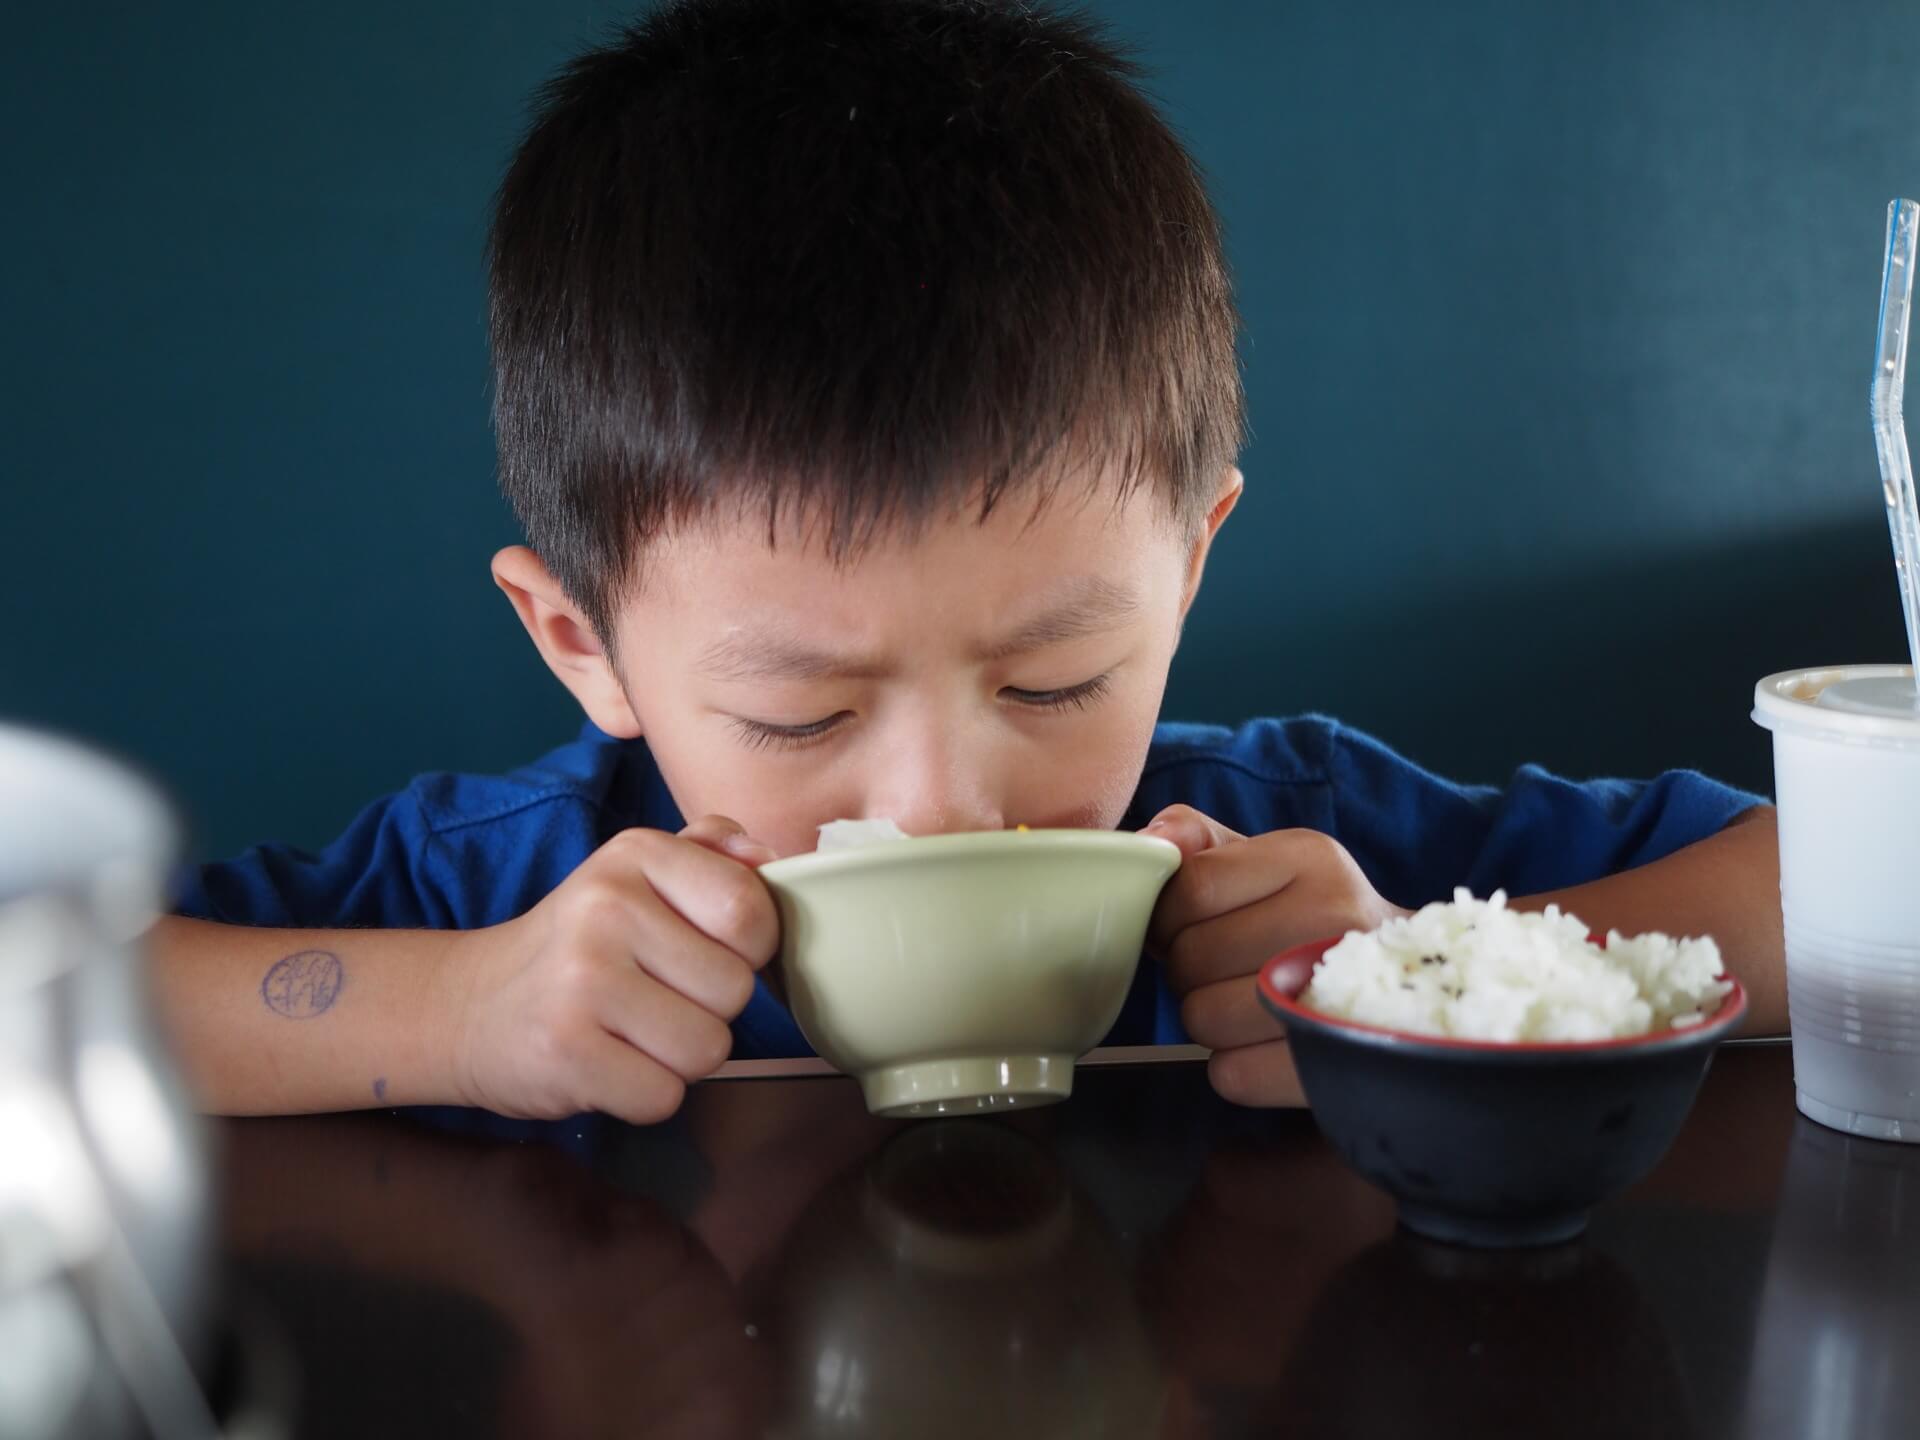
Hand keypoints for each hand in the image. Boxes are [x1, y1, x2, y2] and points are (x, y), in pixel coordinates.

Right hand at [444, 815, 778, 1123]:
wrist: (469, 1005)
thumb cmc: (579, 945)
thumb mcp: (634, 876)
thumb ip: (709, 853)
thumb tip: (767, 858)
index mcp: (635, 855)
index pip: (751, 912)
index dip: (747, 949)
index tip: (704, 951)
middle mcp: (607, 908)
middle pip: (735, 990)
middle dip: (709, 1008)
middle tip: (654, 997)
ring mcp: (583, 982)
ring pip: (709, 1049)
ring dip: (681, 1057)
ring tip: (632, 1032)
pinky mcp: (566, 1054)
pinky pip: (664, 1096)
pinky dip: (645, 1094)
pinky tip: (608, 1064)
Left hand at [1143, 805, 1406, 1105]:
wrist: (1418, 982)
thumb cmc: (1316, 917)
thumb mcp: (1269, 860)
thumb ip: (1199, 839)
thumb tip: (1149, 840)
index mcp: (1310, 857)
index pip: (1191, 888)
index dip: (1168, 918)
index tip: (1186, 927)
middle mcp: (1333, 916)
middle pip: (1192, 958)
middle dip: (1188, 971)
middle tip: (1221, 970)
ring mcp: (1341, 990)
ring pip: (1203, 1019)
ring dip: (1207, 1019)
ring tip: (1244, 1004)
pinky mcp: (1335, 1063)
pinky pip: (1233, 1074)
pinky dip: (1236, 1066)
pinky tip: (1265, 1044)